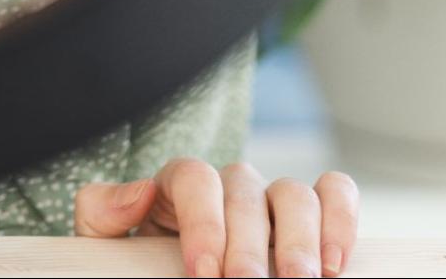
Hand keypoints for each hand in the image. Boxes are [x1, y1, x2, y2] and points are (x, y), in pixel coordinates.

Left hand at [74, 158, 359, 276]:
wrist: (162, 270)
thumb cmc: (139, 259)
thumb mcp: (108, 239)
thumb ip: (104, 211)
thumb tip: (140, 192)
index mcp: (179, 182)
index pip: (194, 177)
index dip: (202, 222)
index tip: (203, 272)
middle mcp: (230, 184)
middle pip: (246, 191)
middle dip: (250, 244)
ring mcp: (273, 199)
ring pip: (296, 194)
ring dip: (301, 240)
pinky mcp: (311, 218)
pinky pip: (335, 194)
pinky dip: (341, 221)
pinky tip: (334, 263)